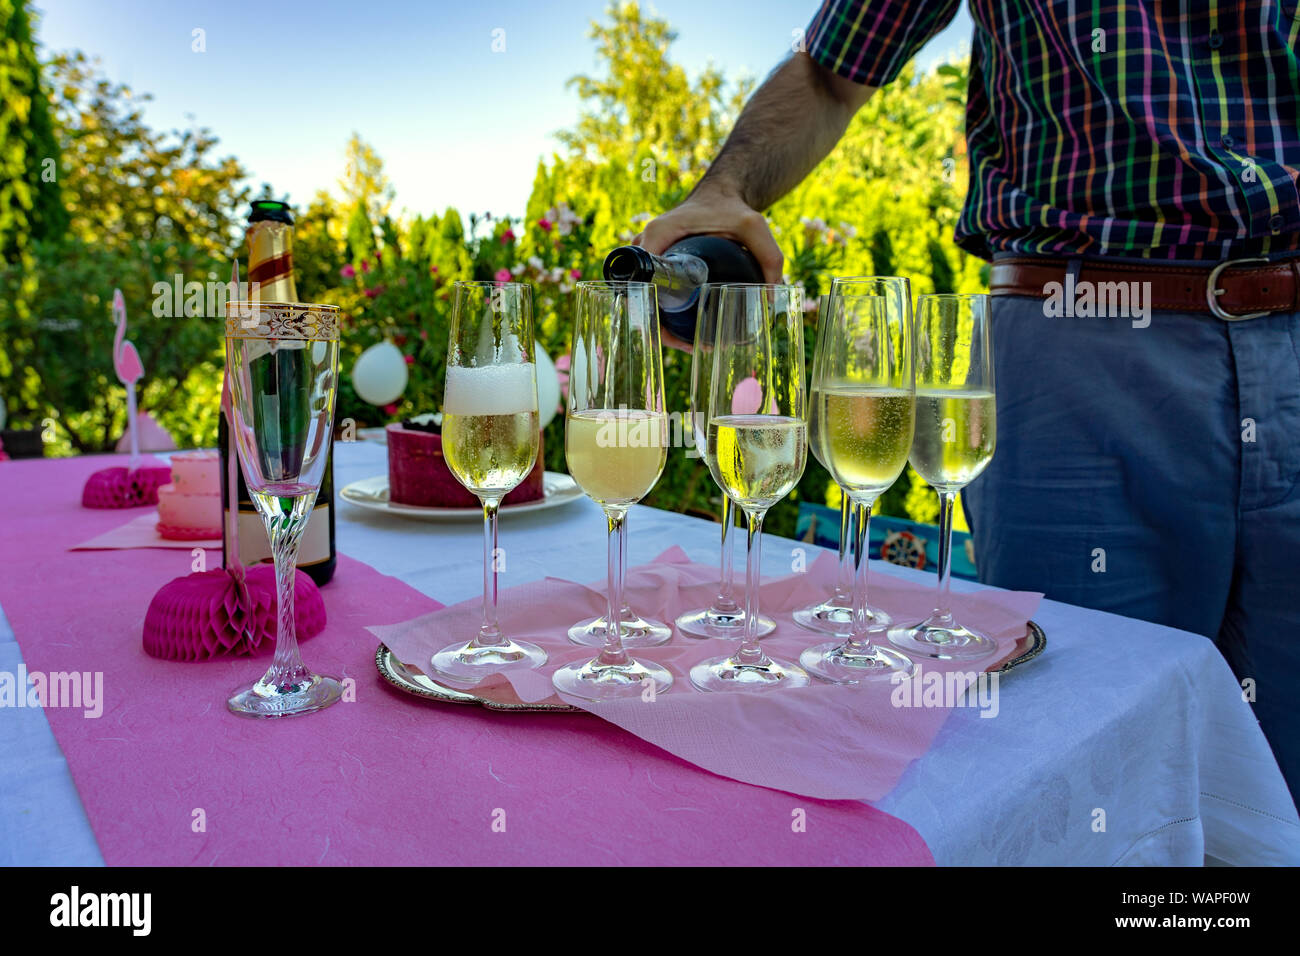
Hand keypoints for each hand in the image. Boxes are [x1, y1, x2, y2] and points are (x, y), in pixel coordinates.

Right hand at [632, 186, 784, 351]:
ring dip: (662, 325)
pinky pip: (652, 292)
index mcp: (659, 235)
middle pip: (639, 297)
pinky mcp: (656, 263)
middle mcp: (646, 245)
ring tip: (694, 344)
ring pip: (644, 299)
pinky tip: (687, 330)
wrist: (720, 194)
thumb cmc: (732, 207)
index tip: (679, 336)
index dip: (654, 314)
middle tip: (693, 345)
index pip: (642, 282)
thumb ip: (770, 257)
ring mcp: (648, 255)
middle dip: (661, 328)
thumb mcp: (755, 226)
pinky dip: (665, 313)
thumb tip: (769, 298)